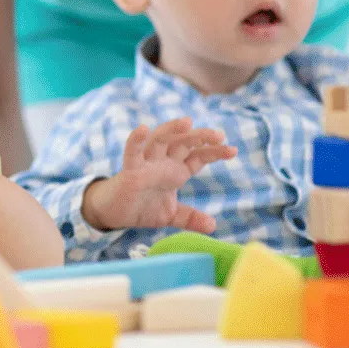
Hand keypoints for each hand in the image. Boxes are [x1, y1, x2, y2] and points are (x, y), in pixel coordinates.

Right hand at [81, 118, 236, 232]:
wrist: (115, 213)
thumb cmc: (142, 207)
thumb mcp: (171, 214)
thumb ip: (191, 218)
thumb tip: (213, 225)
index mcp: (175, 171)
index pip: (197, 156)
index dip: (214, 152)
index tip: (233, 150)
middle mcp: (162, 163)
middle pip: (182, 143)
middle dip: (200, 137)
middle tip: (219, 135)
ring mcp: (146, 164)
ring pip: (159, 140)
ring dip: (172, 129)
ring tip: (187, 122)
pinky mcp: (129, 170)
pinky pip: (132, 152)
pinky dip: (136, 140)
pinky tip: (142, 129)